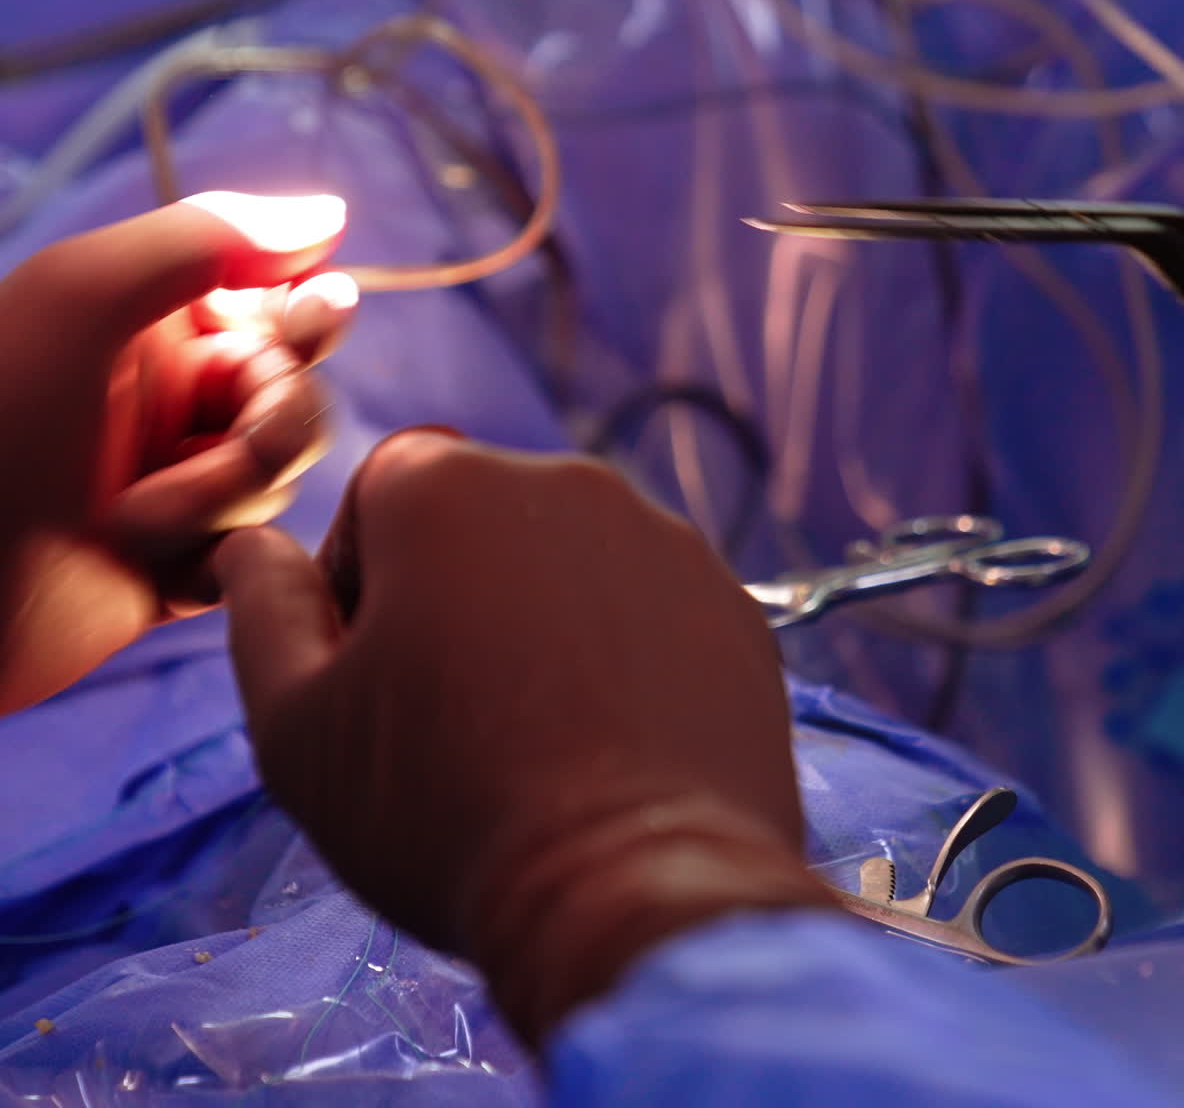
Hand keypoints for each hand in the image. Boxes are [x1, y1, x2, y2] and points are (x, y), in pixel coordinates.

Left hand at [0, 193, 355, 713]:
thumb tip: (331, 212)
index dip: (314, 316)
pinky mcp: (195, 559)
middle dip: (266, 433)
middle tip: (187, 461)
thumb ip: (207, 238)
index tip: (315, 315)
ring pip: (286, 479)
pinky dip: (216, 559)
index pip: (285, 306)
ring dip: (222, 503)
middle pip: (302, 398)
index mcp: (161, 325)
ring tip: (136, 524)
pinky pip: (261, 549)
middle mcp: (183, 399)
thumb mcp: (84, 295)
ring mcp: (191, 482)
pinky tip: (154, 570)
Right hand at [215, 432, 841, 1044]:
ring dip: (543, 616)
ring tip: (539, 732)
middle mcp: (569, 483)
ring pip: (572, 559)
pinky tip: (613, 738)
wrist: (631, 893)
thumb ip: (262, 609)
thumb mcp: (296, 723)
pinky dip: (625, 649)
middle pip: (485, 516)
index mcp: (451, 486)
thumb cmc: (442, 808)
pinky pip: (652, 606)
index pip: (384, 489)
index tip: (375, 662)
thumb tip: (255, 547)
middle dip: (455, 588)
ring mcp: (667, 541)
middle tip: (453, 708)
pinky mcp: (734, 604)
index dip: (363, 573)